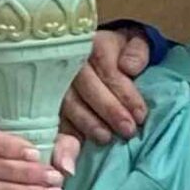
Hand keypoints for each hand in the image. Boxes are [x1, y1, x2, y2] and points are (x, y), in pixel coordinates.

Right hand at [59, 27, 150, 144]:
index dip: (125, 94)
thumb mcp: (134, 44)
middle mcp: (71, 61)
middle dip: (109, 110)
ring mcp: (56, 80)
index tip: (140, 115)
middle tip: (127, 130)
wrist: (100, 50)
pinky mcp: (49, 98)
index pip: (108, 70)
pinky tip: (78, 145)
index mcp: (94, 45)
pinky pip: (55, 115)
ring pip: (68, 102)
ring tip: (105, 137)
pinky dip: (66, 131)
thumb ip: (137, 52)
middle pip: (87, 87)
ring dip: (87, 122)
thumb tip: (129, 67)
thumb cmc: (120, 52)